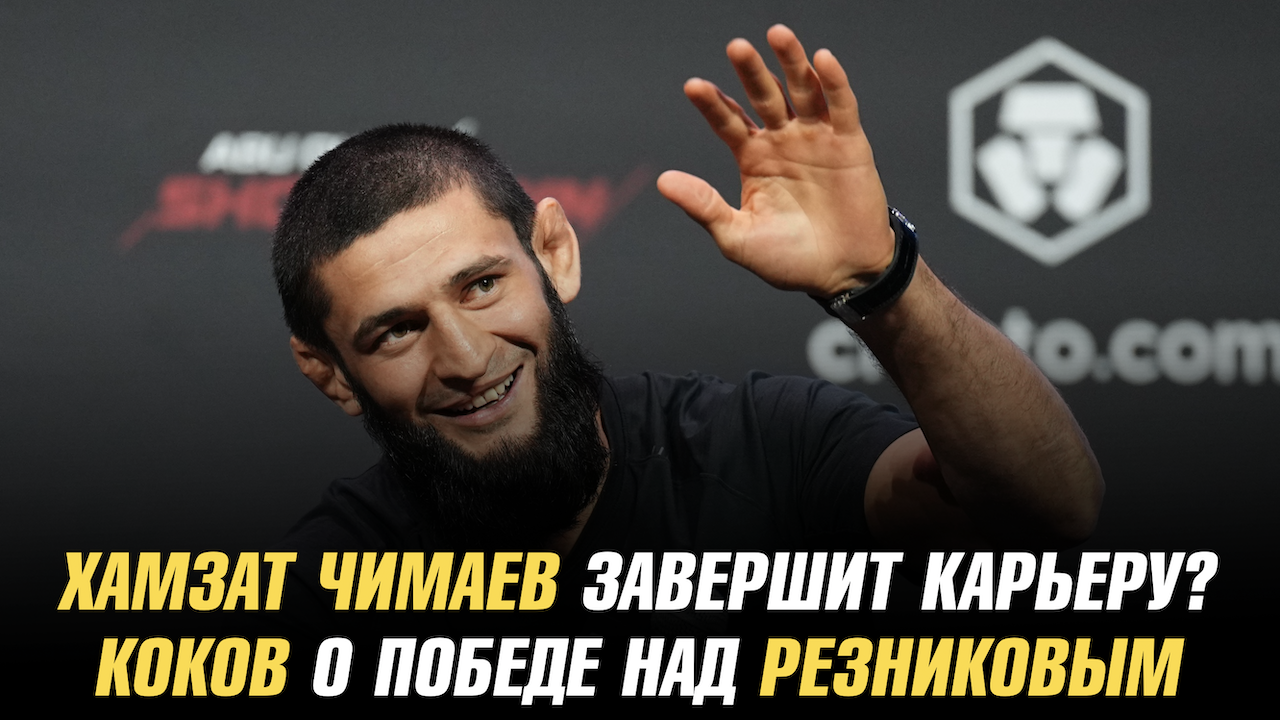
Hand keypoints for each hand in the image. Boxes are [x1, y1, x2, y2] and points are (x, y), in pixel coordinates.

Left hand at [657, 25, 895, 298]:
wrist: (842, 274)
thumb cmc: (788, 260)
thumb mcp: (737, 237)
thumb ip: (704, 206)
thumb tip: (663, 181)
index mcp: (753, 158)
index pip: (728, 121)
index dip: (712, 104)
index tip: (693, 86)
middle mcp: (782, 141)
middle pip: (763, 96)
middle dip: (750, 71)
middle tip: (736, 47)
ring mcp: (816, 139)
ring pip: (802, 90)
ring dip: (791, 62)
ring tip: (776, 34)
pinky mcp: (850, 144)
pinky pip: (841, 106)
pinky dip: (834, 82)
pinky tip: (822, 59)